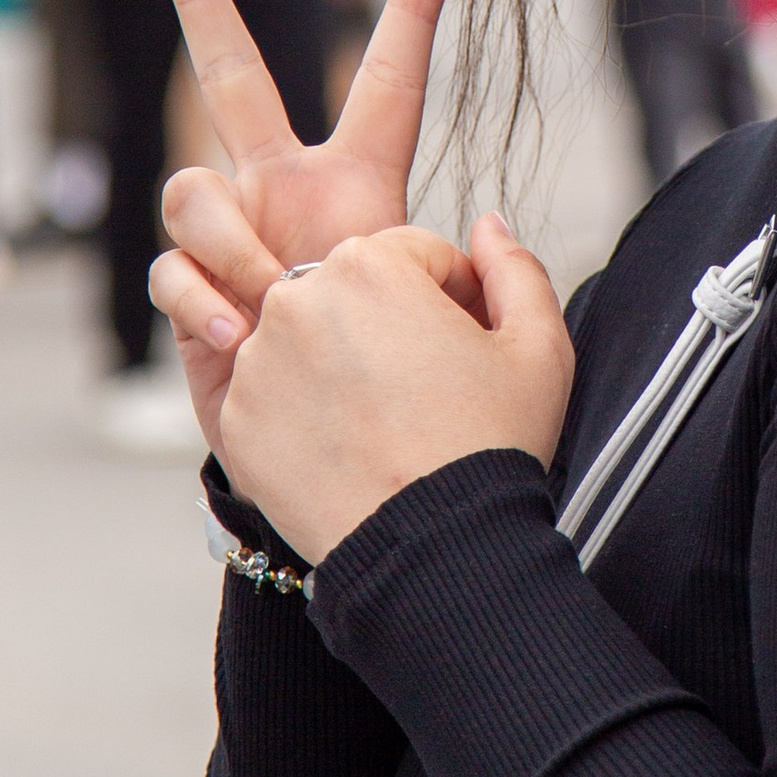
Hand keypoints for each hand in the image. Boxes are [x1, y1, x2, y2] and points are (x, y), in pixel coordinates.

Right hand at [148, 0, 450, 458]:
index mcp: (362, 185)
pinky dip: (206, 305)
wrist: (344, 469)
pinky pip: (174, 268)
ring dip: (232, 245)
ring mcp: (229, 237)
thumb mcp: (475, 333)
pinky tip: (241, 340)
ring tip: (271, 303)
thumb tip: (485, 221)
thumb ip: (492, 277)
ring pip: (194, 186)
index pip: (389, 87)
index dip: (414, 17)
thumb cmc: (413, 396)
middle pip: (232, 79)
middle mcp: (284, 191)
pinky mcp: (190, 291)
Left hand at [214, 217, 574, 562]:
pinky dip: (307, 412)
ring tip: (387, 423)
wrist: (430, 551)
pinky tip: (351, 449)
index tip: (468, 347)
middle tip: (427, 388)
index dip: (453, 298)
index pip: (415, 255)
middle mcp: (297, 298)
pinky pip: (276, 395)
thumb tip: (486, 225)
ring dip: (343, 363)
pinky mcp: (237, 418)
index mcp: (370, 264)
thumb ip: (516, 269)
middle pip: (355, 290)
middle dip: (390, 323)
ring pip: (309, 338)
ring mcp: (257, 361)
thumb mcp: (539, 347)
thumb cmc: (490, 445)